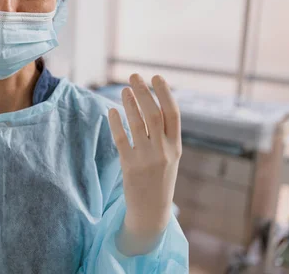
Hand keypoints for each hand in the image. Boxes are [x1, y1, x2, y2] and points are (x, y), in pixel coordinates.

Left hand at [109, 74, 180, 253]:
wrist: (151, 212)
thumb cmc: (159, 180)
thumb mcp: (169, 157)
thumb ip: (164, 135)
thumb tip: (151, 104)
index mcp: (176, 147)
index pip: (173, 114)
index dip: (165, 93)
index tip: (156, 76)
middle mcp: (164, 151)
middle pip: (154, 113)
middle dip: (144, 91)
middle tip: (134, 76)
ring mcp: (147, 159)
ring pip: (137, 123)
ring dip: (129, 103)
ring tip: (124, 90)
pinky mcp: (130, 166)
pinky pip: (121, 138)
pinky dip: (116, 122)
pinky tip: (112, 111)